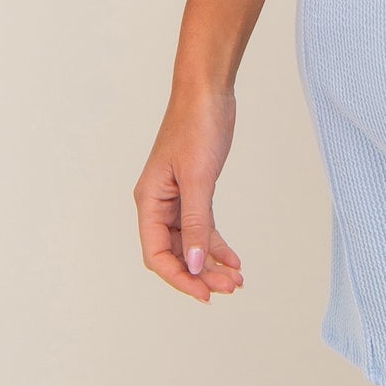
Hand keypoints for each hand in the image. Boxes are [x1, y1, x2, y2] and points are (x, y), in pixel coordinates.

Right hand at [134, 86, 243, 303]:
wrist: (208, 92)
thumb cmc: (196, 127)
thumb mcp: (198, 178)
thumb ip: (197, 224)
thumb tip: (196, 265)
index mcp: (149, 202)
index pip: (156, 255)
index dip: (179, 278)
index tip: (204, 294)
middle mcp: (158, 204)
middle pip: (175, 253)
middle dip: (200, 274)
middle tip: (230, 287)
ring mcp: (176, 199)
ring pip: (191, 243)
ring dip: (211, 262)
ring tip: (236, 279)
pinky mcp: (194, 190)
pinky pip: (203, 227)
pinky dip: (217, 244)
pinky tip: (234, 259)